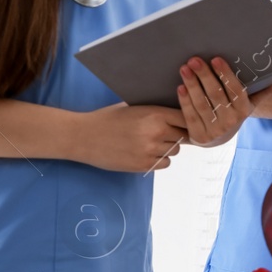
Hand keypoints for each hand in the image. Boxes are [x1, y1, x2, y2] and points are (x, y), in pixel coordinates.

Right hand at [70, 104, 188, 172]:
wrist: (84, 136)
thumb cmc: (108, 119)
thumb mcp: (134, 107)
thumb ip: (157, 112)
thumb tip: (181, 113)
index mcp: (155, 114)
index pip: (186, 118)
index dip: (187, 121)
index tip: (185, 123)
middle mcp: (157, 131)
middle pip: (184, 136)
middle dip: (176, 135)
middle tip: (163, 134)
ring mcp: (151, 149)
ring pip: (175, 150)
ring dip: (168, 148)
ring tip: (149, 143)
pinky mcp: (144, 165)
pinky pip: (165, 163)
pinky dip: (159, 160)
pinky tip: (145, 153)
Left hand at [175, 57, 255, 147]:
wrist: (218, 138)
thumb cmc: (233, 112)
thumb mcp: (249, 103)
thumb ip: (266, 90)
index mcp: (244, 110)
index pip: (234, 90)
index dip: (225, 75)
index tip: (216, 59)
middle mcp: (230, 122)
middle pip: (215, 95)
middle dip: (204, 75)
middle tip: (194, 59)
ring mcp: (213, 130)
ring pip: (201, 103)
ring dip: (192, 84)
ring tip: (185, 68)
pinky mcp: (198, 136)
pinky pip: (190, 114)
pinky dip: (185, 100)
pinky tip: (181, 86)